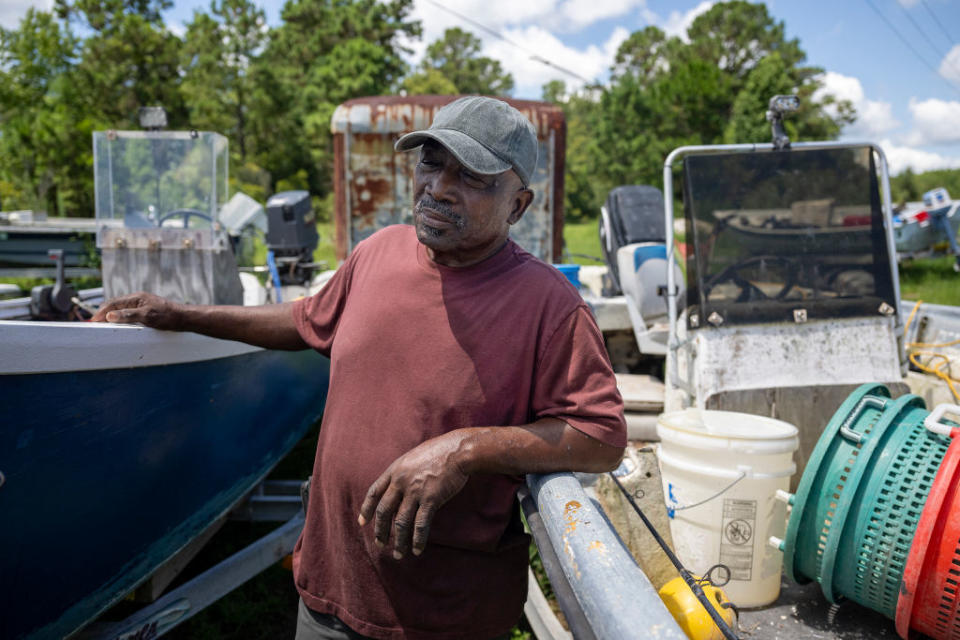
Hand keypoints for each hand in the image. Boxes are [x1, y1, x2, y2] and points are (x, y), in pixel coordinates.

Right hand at [90, 292, 182, 329]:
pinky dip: (120, 318)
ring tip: (102, 324)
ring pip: (121, 309)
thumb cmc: (167, 316)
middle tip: (93, 323)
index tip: (93, 321)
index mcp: (136, 298)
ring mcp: (141, 305)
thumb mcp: (146, 317)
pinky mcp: (145, 312)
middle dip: (104, 313)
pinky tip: (118, 324)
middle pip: (115, 305)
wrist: (183, 318)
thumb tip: (109, 316)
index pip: (113, 303)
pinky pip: (128, 314)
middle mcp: (137, 300)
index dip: (102, 312)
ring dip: (111, 316)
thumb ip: (128, 316)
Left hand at [358, 432, 469, 558]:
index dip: (366, 508)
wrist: (458, 450)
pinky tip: (416, 550)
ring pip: (401, 522)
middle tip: (380, 544)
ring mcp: (415, 491)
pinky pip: (420, 524)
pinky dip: (417, 540)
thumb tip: (399, 488)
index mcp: (395, 470)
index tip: (362, 522)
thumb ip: (404, 472)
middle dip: (380, 530)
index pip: (374, 492)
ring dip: (399, 541)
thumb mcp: (414, 457)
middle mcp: (401, 481)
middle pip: (384, 511)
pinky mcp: (431, 499)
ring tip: (398, 554)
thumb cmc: (439, 451)